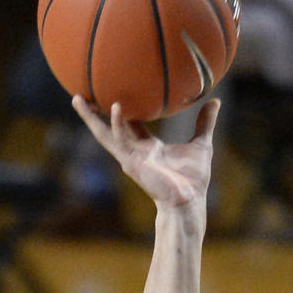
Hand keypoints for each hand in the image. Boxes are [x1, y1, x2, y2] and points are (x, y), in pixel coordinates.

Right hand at [72, 96, 219, 210]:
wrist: (189, 200)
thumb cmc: (194, 178)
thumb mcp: (201, 144)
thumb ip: (204, 123)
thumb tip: (215, 101)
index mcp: (149, 147)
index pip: (131, 124)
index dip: (123, 111)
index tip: (113, 92)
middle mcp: (136, 152)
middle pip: (109, 128)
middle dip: (94, 114)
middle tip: (79, 94)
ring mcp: (131, 157)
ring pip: (105, 133)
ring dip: (90, 117)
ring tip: (77, 98)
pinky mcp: (132, 162)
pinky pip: (121, 140)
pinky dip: (117, 124)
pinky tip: (114, 107)